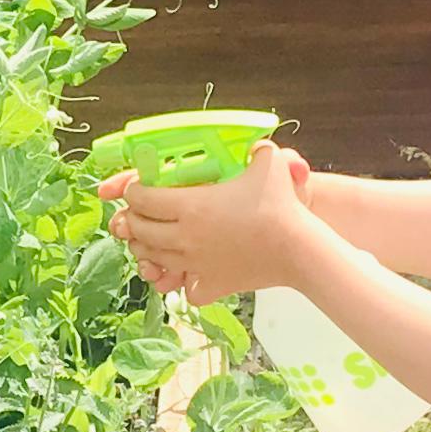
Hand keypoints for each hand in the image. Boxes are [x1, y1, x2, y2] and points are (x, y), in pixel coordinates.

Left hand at [103, 144, 311, 304]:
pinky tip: (190, 272)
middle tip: (136, 214)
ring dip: (147, 248)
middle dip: (133, 220)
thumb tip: (255, 143)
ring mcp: (196, 264)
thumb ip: (255, 148)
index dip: (132, 192)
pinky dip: (183, 281)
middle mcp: (186, 237)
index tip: (135, 189)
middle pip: (141, 230)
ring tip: (152, 240)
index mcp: (190, 205)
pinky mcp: (211, 284)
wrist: (298, 247)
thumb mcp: (268, 163)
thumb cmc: (281, 205)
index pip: (142, 199)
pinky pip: (185, 288)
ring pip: (155, 259)